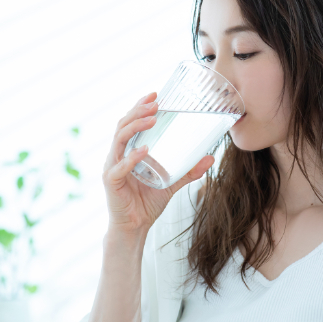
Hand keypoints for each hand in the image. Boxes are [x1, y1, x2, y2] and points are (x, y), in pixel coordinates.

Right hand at [101, 92, 214, 233]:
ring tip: (151, 120)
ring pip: (119, 140)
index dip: (139, 106)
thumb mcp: (172, 183)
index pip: (129, 122)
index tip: (154, 94)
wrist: (135, 227)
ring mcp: (112, 167)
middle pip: (123, 125)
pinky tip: (143, 150)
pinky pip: (120, 167)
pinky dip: (131, 157)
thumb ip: (189, 171)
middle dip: (138, 111)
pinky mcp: (111, 182)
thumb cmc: (147, 202)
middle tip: (155, 103)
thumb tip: (211, 157)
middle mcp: (117, 154)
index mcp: (127, 150)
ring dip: (135, 127)